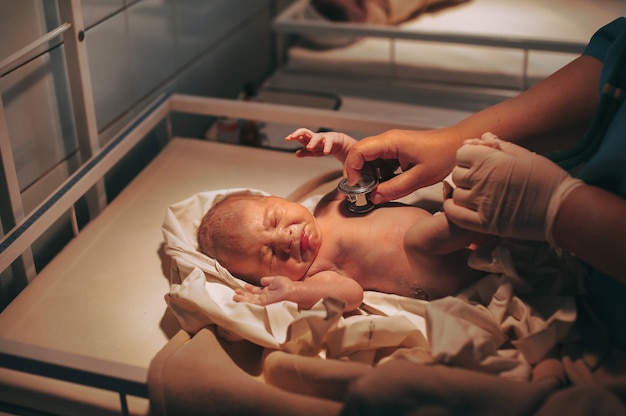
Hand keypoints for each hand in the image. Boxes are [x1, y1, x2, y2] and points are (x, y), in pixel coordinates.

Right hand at [233, 276, 292, 305]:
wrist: (290, 291)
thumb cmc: (285, 285)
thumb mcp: (275, 280)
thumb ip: (267, 280)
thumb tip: (262, 280)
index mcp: (267, 292)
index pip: (256, 291)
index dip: (249, 289)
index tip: (243, 286)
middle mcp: (264, 297)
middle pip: (251, 297)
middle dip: (243, 295)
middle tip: (236, 292)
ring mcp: (263, 302)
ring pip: (250, 301)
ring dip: (242, 299)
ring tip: (234, 296)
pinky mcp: (263, 304)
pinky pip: (252, 303)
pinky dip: (245, 302)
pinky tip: (239, 300)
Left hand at [285, 128, 355, 161]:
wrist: (339, 143)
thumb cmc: (323, 146)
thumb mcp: (313, 152)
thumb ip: (305, 152)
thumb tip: (296, 154)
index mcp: (309, 139)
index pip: (299, 135)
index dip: (293, 136)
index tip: (287, 138)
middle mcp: (315, 136)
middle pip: (305, 131)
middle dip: (299, 133)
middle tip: (293, 137)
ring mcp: (324, 137)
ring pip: (317, 137)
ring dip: (313, 142)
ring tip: (309, 148)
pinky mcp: (333, 139)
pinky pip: (329, 142)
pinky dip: (327, 147)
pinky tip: (325, 152)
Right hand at [343, 129, 459, 203]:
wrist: (459, 145)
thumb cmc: (444, 154)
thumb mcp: (419, 177)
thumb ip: (394, 189)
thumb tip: (374, 197)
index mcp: (391, 142)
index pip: (358, 150)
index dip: (352, 168)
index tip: (355, 185)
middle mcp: (388, 141)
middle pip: (360, 154)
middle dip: (358, 173)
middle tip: (364, 191)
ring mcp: (392, 146)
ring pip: (369, 160)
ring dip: (369, 175)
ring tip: (377, 189)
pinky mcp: (397, 152)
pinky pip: (380, 163)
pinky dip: (379, 174)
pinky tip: (387, 184)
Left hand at [444, 133, 582, 243]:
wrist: (562, 209)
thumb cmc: (547, 179)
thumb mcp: (525, 155)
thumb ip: (500, 145)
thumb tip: (483, 137)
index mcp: (492, 160)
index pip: (461, 154)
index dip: (468, 156)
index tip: (477, 162)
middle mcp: (483, 180)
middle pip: (456, 173)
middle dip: (465, 173)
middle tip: (478, 178)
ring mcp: (481, 202)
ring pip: (455, 193)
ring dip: (462, 192)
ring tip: (475, 193)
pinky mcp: (484, 223)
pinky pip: (455, 214)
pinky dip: (453, 209)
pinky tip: (461, 206)